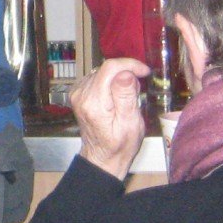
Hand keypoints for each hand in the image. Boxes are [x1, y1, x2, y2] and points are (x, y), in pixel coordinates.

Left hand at [71, 57, 148, 179]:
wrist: (102, 157)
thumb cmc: (120, 145)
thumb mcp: (130, 123)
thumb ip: (126, 97)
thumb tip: (125, 73)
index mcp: (93, 102)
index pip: (109, 68)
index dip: (130, 64)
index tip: (145, 72)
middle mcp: (81, 94)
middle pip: (107, 69)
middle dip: (126, 75)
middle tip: (136, 95)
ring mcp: (77, 93)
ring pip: (103, 72)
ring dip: (118, 80)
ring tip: (126, 100)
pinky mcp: (78, 92)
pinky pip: (98, 77)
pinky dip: (110, 83)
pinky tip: (115, 98)